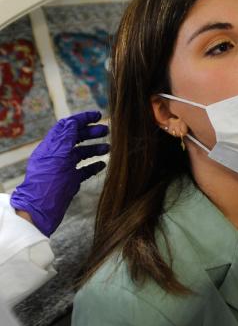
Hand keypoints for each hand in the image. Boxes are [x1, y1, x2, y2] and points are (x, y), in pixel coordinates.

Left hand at [10, 111, 108, 235]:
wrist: (40, 210)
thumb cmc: (47, 182)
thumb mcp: (58, 155)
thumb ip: (66, 137)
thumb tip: (73, 121)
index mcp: (52, 147)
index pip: (67, 126)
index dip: (82, 119)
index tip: (97, 115)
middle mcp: (58, 156)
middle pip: (76, 138)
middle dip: (91, 133)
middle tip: (107, 131)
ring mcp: (64, 168)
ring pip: (81, 153)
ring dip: (95, 149)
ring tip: (108, 149)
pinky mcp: (70, 181)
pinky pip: (84, 170)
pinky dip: (94, 166)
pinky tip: (103, 165)